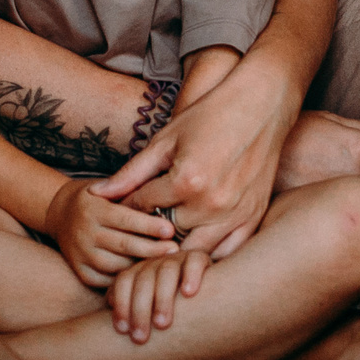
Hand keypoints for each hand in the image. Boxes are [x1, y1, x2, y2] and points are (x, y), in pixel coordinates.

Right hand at [43, 177, 180, 289]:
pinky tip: (142, 276)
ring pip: (115, 265)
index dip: (149, 226)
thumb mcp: (108, 188)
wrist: (60, 212)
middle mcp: (84, 232)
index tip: (170, 230)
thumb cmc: (97, 198)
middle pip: (123, 244)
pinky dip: (124, 280)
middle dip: (152, 249)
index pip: (125, 219)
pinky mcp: (79, 270)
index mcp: (93, 208)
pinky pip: (105, 281)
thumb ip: (129, 193)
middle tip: (175, 251)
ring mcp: (80, 253)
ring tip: (163, 265)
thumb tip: (162, 197)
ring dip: (140, 267)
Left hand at [93, 62, 293, 260]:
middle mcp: (211, 203)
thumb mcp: (166, 139)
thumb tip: (97, 194)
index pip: (142, 207)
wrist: (262, 105)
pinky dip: (208, 254)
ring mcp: (235, 214)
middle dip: (147, 231)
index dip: (126, 207)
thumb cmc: (211, 115)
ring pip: (193, 250)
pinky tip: (195, 246)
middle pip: (165, 233)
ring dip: (176, 248)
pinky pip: (226, 252)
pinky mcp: (253, 218)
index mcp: (186, 181)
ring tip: (162, 241)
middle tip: (136, 230)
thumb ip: (132, 172)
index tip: (119, 208)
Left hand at [107, 246, 212, 342]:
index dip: (121, 305)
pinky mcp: (200, 258)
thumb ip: (126, 308)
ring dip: (162, 298)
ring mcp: (178, 258)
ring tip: (162, 324)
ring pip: (166, 272)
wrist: (204, 296)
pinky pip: (195, 262)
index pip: (124, 281)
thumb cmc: (166, 309)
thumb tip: (107, 307)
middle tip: (140, 338)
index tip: (123, 330)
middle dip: (139, 310)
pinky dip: (191, 275)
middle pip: (143, 280)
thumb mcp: (145, 309)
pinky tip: (189, 294)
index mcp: (139, 271)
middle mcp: (156, 261)